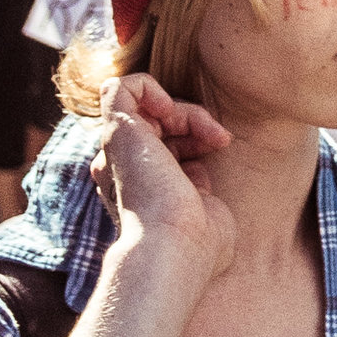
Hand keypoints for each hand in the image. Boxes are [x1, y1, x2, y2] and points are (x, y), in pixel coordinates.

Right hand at [91, 73, 236, 289]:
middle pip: (158, 124)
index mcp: (138, 189)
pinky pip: (122, 86)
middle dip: (195, 122)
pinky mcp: (115, 129)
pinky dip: (151, 87)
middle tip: (220, 140)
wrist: (175, 249)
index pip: (165, 146)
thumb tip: (198, 182)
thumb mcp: (204, 214)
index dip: (195, 138)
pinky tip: (171, 110)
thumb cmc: (197, 246)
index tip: (220, 146)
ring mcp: (116, 149)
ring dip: (186, 110)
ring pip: (147, 104)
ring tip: (210, 133)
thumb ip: (198, 194)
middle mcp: (121, 169)